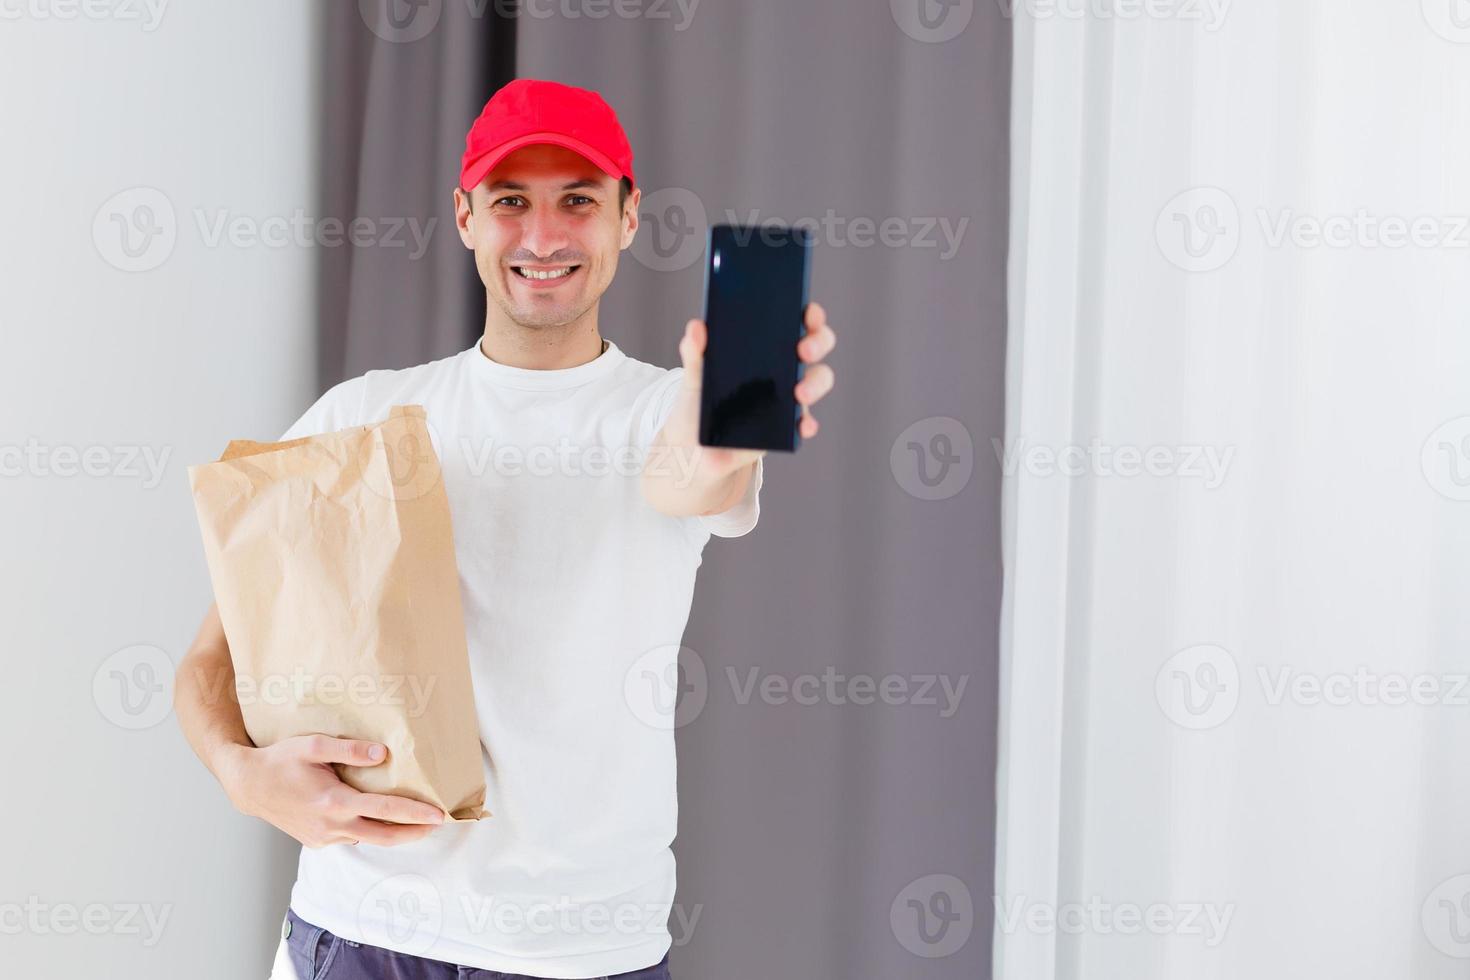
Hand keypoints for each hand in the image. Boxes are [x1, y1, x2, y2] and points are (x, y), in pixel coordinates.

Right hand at [219, 735, 445, 847]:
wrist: (249, 786)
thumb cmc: (281, 761)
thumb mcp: (314, 746)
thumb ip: (350, 750)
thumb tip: (383, 754)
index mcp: (334, 802)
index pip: (385, 810)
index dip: (415, 813)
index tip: (439, 814)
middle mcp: (331, 826)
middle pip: (384, 836)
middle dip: (415, 832)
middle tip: (439, 824)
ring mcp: (323, 838)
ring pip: (367, 838)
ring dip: (394, 832)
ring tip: (416, 821)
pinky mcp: (317, 842)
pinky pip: (350, 837)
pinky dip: (369, 830)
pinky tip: (379, 819)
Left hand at [672, 300, 837, 469]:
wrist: (695, 449)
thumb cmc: (698, 405)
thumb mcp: (693, 377)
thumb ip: (694, 352)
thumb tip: (696, 327)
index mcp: (764, 346)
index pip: (795, 320)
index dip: (809, 314)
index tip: (807, 312)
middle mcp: (783, 366)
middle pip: (816, 345)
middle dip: (817, 343)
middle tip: (802, 350)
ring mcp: (789, 395)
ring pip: (817, 380)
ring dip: (815, 383)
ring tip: (799, 393)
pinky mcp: (787, 426)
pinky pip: (806, 422)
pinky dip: (808, 423)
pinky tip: (802, 425)